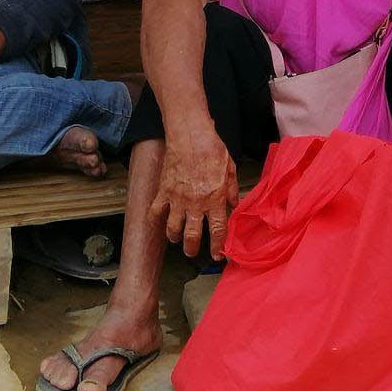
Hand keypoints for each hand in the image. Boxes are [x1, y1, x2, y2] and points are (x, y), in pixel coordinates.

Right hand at [155, 129, 241, 258]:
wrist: (190, 135)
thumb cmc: (213, 149)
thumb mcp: (231, 169)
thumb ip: (233, 190)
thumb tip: (235, 205)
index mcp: (215, 199)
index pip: (217, 230)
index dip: (217, 246)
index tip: (216, 255)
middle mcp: (196, 203)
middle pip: (192, 236)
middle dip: (192, 249)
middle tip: (192, 252)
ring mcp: (177, 199)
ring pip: (172, 229)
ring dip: (175, 237)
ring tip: (177, 238)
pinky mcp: (164, 191)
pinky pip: (156, 212)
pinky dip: (157, 220)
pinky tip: (161, 221)